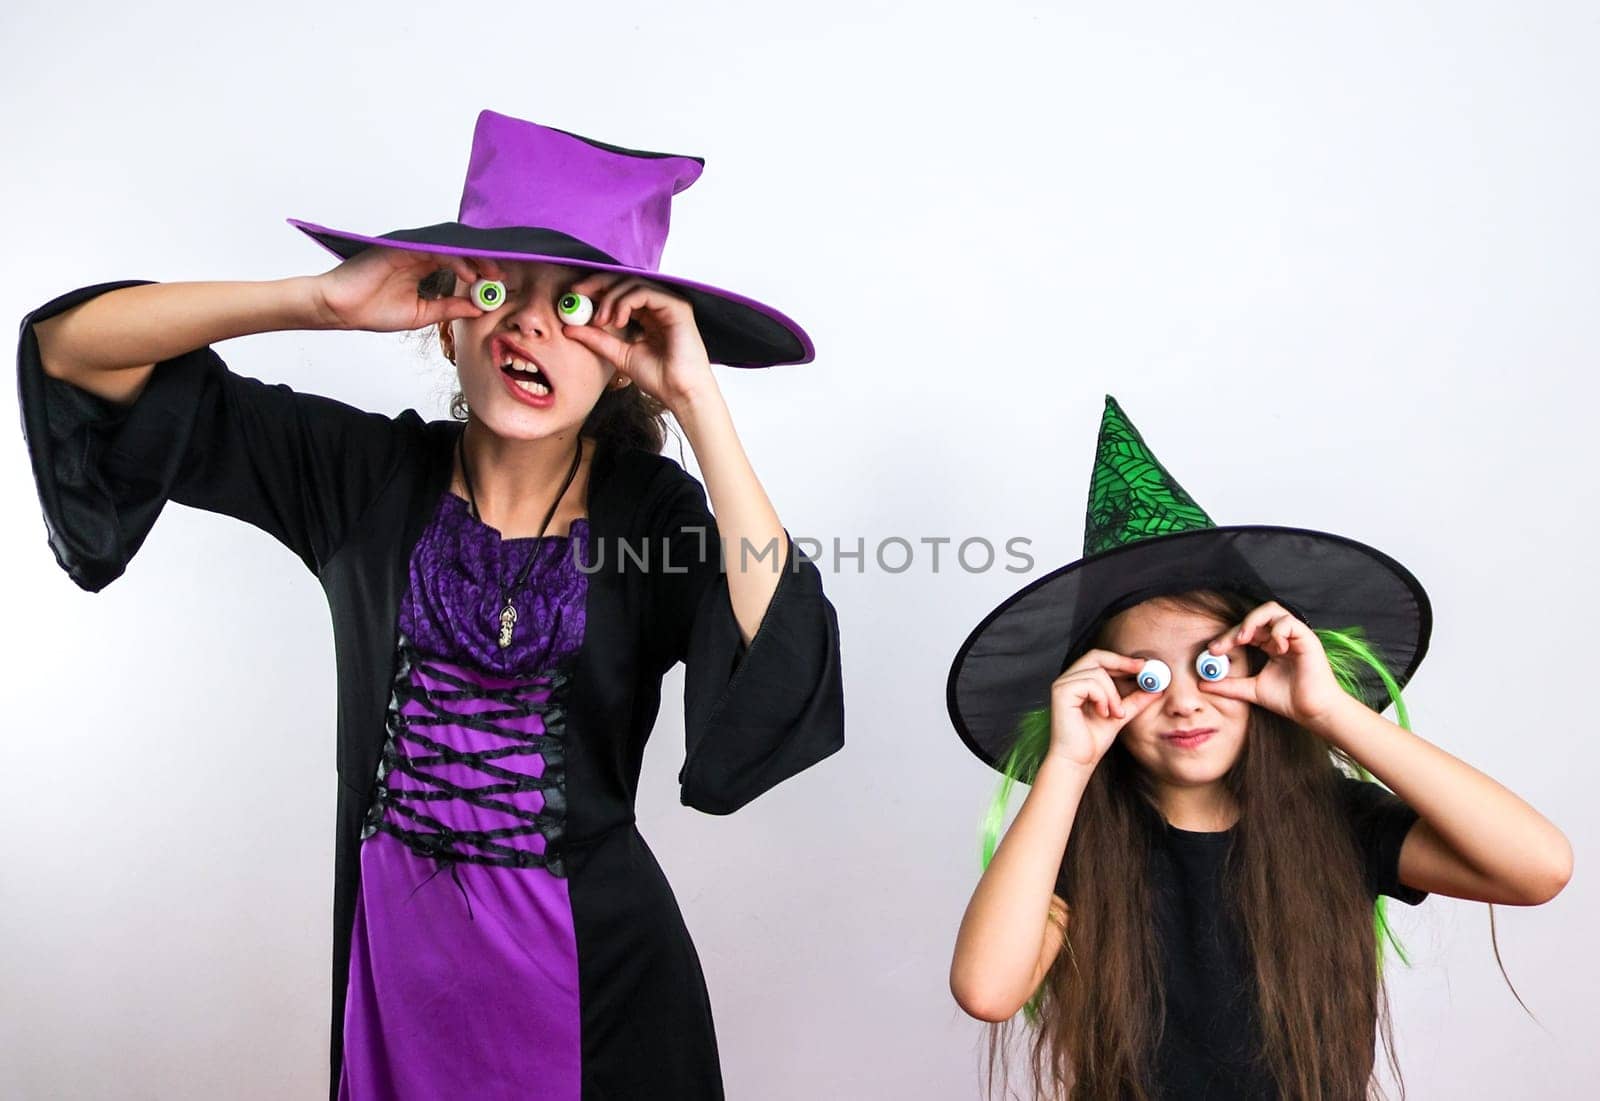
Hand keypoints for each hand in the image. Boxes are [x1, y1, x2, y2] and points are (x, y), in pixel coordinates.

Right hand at [310, 246, 506, 332]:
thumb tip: (478, 309)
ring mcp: (409, 249)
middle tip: (503, 277)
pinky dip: (454, 260)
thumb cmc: (372, 310)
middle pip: (459, 251)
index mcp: (423, 267)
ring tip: (491, 276)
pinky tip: (468, 275)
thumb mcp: (422, 314)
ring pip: (451, 248)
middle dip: (484, 262)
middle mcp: (418, 254)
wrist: (341, 310)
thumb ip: (449, 308)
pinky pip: (434, 250)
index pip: (459, 263)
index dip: (481, 271)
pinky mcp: (400, 248)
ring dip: (475, 260)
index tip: (500, 285)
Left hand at [558, 275, 715, 411]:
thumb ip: (597, 340)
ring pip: (633, 284)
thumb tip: (568, 328)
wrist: (680, 393)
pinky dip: (626, 302)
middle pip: (626, 280)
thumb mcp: (619, 355)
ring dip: (610, 298)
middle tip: (578, 293)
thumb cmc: (659, 378)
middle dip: (598, 284)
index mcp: (648, 315)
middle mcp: (659, 306)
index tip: (574, 295)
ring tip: (601, 320)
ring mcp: (669, 304)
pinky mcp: (677, 307)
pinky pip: (645, 292)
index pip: (620, 292)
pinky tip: (618, 320)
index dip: (597, 289)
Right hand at [1048, 650, 1162, 768]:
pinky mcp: (1061, 692)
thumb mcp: (1120, 715)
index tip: (1143, 665)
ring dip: (1113, 693)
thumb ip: (1134, 700)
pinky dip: (1103, 697)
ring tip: (1115, 713)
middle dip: (1121, 662)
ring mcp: (1063, 684)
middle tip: (1141, 671)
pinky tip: (1103, 713)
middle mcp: (1068, 679)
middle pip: (1096, 656)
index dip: (1122, 660)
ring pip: (1097, 672)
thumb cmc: (1092, 740)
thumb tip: (1155, 688)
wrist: (1078, 760)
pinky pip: (1090, 683)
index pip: (1100, 660)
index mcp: (1079, 682)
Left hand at [1199, 601, 1347, 730]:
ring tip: (1244, 638)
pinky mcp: (1307, 638)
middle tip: (1221, 646)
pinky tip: (1275, 648)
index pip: (1245, 632)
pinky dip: (1278, 630)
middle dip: (1235, 629)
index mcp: (1269, 645)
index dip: (1227, 638)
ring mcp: (1294, 636)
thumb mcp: (1251, 690)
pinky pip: (1289, 622)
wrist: (1312, 712)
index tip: (1212, 651)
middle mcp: (1281, 637)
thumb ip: (1229, 685)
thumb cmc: (1288, 700)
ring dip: (1253, 621)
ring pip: (1272, 611)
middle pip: (1255, 618)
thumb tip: (1202, 683)